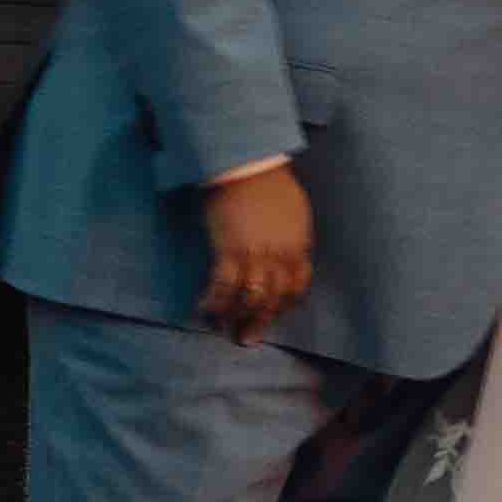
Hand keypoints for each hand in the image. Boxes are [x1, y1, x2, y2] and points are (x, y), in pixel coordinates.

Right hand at [195, 158, 317, 343]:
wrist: (246, 163)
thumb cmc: (269, 181)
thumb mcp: (294, 212)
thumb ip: (292, 238)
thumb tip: (286, 254)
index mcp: (298, 247)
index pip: (296, 287)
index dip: (283, 306)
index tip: (271, 315)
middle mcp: (280, 256)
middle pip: (273, 299)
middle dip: (258, 322)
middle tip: (246, 338)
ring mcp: (255, 255)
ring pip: (248, 299)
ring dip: (234, 318)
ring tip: (222, 328)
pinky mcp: (228, 251)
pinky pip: (222, 287)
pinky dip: (213, 303)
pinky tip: (203, 310)